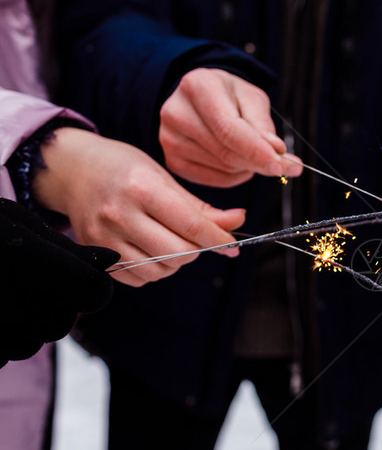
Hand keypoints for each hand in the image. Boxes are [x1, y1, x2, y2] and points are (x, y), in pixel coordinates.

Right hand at [0, 197, 118, 363]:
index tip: (80, 282)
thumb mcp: (12, 223)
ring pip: (32, 344)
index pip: (92, 292)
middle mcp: (3, 293)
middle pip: (61, 323)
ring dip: (24, 327)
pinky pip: (3, 356)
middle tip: (21, 284)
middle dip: (51, 308)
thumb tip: (111, 260)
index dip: (91, 290)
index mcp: (19, 253)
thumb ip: (64, 248)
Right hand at [34, 127, 246, 286]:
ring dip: (175, 263)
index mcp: (142, 188)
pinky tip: (151, 251)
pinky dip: (153, 271)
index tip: (233, 245)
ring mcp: (103, 236)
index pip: (192, 226)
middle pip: (178, 253)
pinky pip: (138, 279)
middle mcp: (119, 213)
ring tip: (171, 242)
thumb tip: (238, 222)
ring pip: (159, 271)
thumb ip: (201, 207)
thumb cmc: (125, 170)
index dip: (219, 240)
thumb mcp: (164, 177)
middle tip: (196, 239)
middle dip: (197, 250)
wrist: (74, 170)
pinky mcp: (95, 254)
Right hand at [159, 68, 302, 186]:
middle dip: (258, 162)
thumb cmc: (230, 96)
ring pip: (223, 167)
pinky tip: (237, 161)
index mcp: (198, 85)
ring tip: (251, 151)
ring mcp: (169, 138)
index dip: (257, 151)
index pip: (229, 129)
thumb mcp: (252, 98)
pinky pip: (213, 180)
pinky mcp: (172, 160)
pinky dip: (234, 176)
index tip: (280, 166)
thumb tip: (278, 153)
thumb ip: (264, 125)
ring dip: (247, 167)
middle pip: (226, 152)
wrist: (202, 99)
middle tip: (282, 165)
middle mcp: (176, 111)